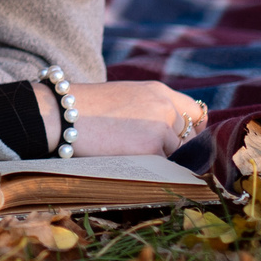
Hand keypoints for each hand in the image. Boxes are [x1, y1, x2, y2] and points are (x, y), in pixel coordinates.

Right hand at [38, 80, 207, 155]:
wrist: (63, 114)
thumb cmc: (87, 107)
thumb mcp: (126, 96)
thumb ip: (151, 109)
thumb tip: (170, 134)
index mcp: (159, 91)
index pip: (196, 113)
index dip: (193, 129)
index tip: (184, 140)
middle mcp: (165, 106)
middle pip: (190, 137)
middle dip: (177, 148)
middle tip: (151, 154)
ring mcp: (161, 128)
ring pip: (176, 154)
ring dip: (160, 159)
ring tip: (130, 155)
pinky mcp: (152, 149)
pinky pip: (162, 167)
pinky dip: (150, 169)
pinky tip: (128, 161)